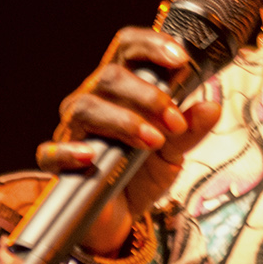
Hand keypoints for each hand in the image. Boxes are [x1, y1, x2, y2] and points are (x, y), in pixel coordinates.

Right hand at [36, 26, 221, 254]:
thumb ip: (190, 130)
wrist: (119, 218)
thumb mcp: (173, 153)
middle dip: (148, 95)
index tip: (181, 59)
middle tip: (175, 122)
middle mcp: (93, 101)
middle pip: (110, 76)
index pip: (128, 49)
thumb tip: (211, 107)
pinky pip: (51, 151)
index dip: (152, 45)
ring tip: (152, 141)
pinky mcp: (58, 163)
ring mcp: (72, 130)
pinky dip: (68, 151)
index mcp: (121, 89)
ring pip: (85, 107)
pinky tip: (91, 157)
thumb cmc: (140, 175)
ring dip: (124, 121)